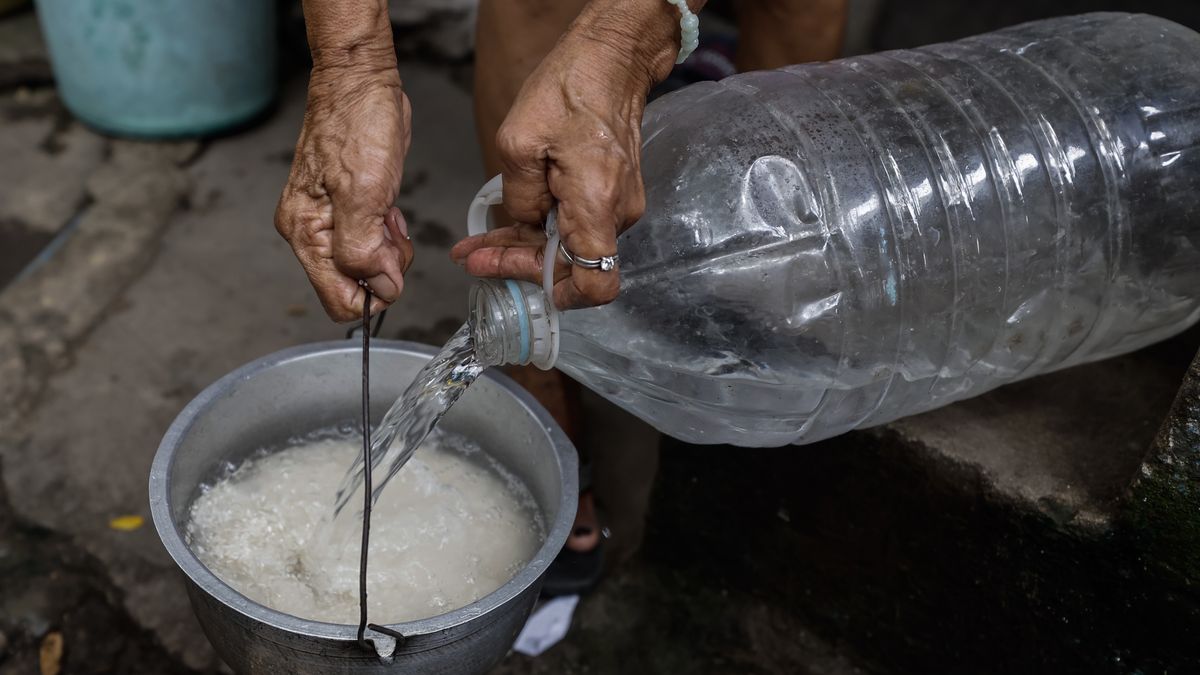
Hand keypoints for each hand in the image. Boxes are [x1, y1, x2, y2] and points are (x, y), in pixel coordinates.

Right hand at [275, 66, 413, 321]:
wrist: (362, 84)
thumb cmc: (357, 124)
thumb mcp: (364, 193)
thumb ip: (363, 249)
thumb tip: (378, 288)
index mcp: (305, 233)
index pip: (337, 299)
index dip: (372, 292)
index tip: (390, 265)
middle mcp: (312, 232)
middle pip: (353, 284)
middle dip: (382, 267)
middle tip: (391, 231)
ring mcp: (330, 221)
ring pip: (367, 265)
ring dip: (388, 249)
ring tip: (389, 213)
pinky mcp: (350, 209)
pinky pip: (373, 242)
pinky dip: (388, 234)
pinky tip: (389, 208)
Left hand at [451, 1, 681, 308]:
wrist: (612, 58)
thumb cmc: (572, 88)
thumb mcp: (519, 144)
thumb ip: (519, 199)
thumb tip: (523, 225)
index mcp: (596, 205)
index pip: (595, 283)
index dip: (560, 296)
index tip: (520, 282)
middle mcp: (616, 211)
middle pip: (571, 266)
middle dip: (519, 264)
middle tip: (473, 257)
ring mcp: (619, 202)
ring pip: (570, 244)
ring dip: (526, 245)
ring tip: (480, 241)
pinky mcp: (612, 190)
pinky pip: (578, 221)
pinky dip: (543, 225)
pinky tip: (510, 218)